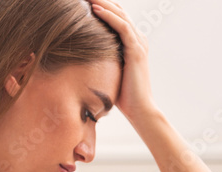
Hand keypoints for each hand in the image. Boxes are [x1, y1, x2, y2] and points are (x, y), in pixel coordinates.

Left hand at [89, 0, 156, 121]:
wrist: (140, 110)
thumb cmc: (124, 97)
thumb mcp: (110, 72)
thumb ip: (102, 60)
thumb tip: (81, 58)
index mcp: (133, 43)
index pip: (118, 16)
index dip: (103, 6)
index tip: (84, 0)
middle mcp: (138, 40)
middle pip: (119, 11)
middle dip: (102, 0)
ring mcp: (139, 44)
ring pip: (120, 15)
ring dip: (103, 3)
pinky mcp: (136, 51)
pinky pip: (122, 27)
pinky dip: (108, 16)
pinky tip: (94, 9)